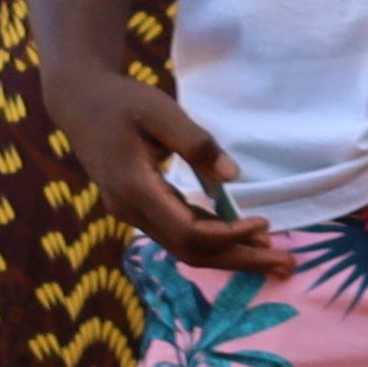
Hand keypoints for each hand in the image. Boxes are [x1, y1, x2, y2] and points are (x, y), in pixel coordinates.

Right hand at [60, 66, 273, 268]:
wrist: (80, 102)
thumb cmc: (121, 101)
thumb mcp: (160, 112)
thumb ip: (196, 143)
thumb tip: (231, 175)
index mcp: (135, 189)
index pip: (188, 232)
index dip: (228, 236)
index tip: (264, 224)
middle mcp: (131, 210)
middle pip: (191, 251)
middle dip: (240, 260)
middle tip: (286, 265)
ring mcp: (133, 213)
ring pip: (185, 248)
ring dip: (230, 255)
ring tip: (274, 258)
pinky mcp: (139, 208)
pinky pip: (180, 234)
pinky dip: (214, 240)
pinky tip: (244, 238)